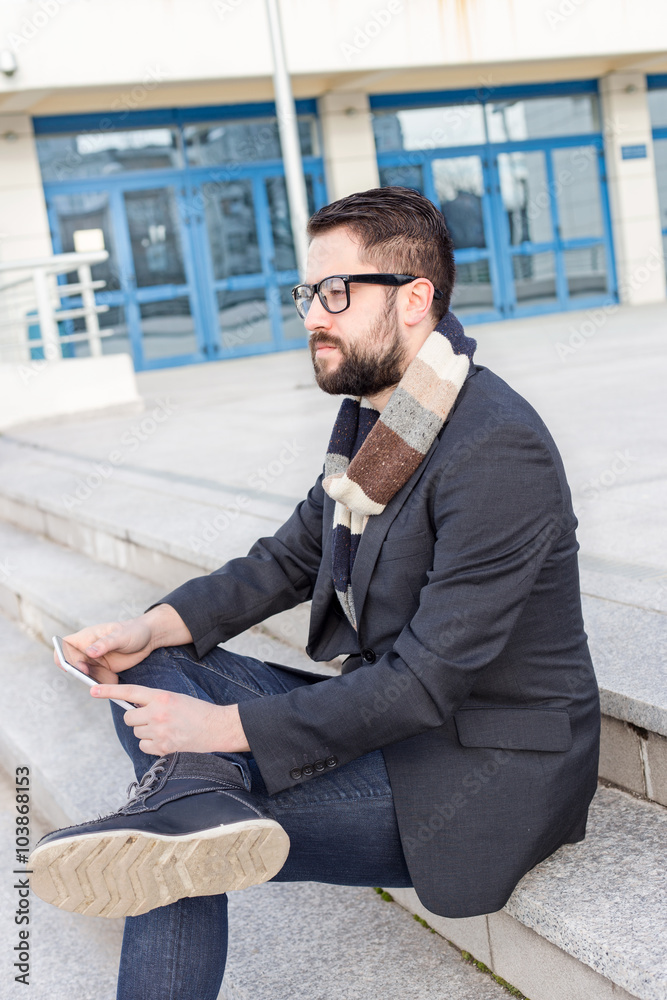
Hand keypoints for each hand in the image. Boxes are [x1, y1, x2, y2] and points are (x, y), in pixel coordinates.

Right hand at [58, 606, 192, 680]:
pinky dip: (105, 683)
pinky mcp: (105, 671)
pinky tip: (115, 678)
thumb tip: (89, 652)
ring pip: (86, 676)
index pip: (65, 646)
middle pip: (73, 665)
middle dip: (81, 673)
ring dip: (95, 680)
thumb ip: (105, 644)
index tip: (74, 665)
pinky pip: (99, 681)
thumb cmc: (133, 631)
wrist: (149, 638)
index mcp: (87, 637)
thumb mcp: (121, 635)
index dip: (62, 656)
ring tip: (110, 676)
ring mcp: (96, 662)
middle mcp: (88, 650)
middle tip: (90, 675)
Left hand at [90, 684, 249, 755]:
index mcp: (161, 696)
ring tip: (165, 729)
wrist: (216, 728)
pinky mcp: (163, 747)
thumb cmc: (197, 712)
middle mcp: (157, 713)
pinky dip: (152, 744)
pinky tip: (167, 740)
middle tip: (152, 718)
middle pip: (129, 717)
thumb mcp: (175, 698)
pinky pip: (144, 746)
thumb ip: (154, 701)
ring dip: (146, 732)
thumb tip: (134, 709)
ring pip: (136, 732)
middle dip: (137, 718)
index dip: (108, 691)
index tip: (92, 690)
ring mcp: (159, 731)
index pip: (129, 692)